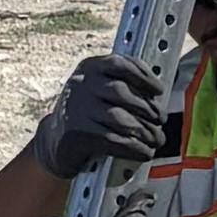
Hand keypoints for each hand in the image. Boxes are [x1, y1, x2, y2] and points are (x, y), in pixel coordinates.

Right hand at [42, 51, 174, 187]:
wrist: (55, 141)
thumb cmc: (86, 114)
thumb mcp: (99, 91)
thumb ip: (123, 87)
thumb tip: (157, 99)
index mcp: (89, 68)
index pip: (120, 65)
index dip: (144, 76)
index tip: (159, 90)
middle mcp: (80, 85)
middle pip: (121, 92)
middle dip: (147, 107)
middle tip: (161, 119)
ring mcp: (77, 109)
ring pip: (119, 118)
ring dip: (144, 130)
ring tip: (157, 138)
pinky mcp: (77, 134)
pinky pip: (113, 140)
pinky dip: (134, 148)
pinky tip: (144, 152)